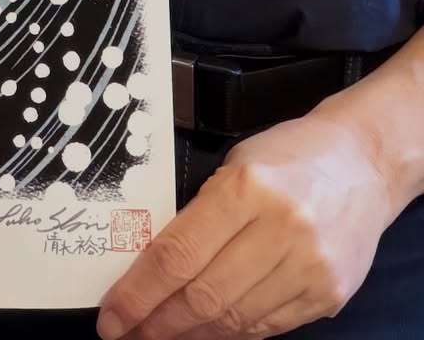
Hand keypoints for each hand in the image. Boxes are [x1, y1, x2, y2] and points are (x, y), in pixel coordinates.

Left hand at [97, 109, 394, 337]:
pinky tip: (207, 330)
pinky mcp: (329, 293)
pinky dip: (233, 332)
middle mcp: (281, 229)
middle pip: (204, 294)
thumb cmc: (289, 155)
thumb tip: (154, 265)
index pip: (178, 254)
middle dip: (159, 322)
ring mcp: (310, 267)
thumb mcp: (235, 165)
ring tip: (162, 334)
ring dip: (192, 333)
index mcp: (247, 189)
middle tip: (129, 332)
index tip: (114, 314)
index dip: (139, 292)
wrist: (363, 162)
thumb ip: (200, 214)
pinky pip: (269, 326)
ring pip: (235, 319)